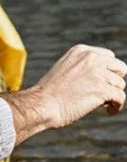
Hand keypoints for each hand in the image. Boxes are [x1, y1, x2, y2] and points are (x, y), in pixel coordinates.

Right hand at [1, 44, 126, 146]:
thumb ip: (84, 67)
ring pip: (120, 84)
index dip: (108, 71)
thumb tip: (106, 78)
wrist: (43, 104)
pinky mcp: (102, 89)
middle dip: (114, 81)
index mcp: (81, 51)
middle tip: (105, 92)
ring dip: (113, 95)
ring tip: (103, 104)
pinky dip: (117, 106)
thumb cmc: (51, 92)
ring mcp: (97, 73)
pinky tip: (110, 110)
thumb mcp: (66, 69)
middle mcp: (91, 58)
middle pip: (120, 68)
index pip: (109, 57)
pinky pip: (121, 97)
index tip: (102, 82)